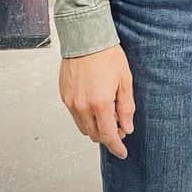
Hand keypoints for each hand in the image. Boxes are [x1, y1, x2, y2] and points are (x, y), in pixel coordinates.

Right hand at [59, 44, 134, 159]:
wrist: (85, 38)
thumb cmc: (107, 55)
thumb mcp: (124, 80)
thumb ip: (126, 107)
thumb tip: (126, 128)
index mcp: (100, 104)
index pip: (108, 136)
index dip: (117, 147)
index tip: (122, 153)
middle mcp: (82, 107)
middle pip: (95, 135)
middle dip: (108, 134)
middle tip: (119, 123)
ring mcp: (71, 103)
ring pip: (84, 127)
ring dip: (96, 126)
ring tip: (107, 111)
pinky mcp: (64, 97)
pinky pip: (75, 115)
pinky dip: (85, 116)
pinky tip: (94, 102)